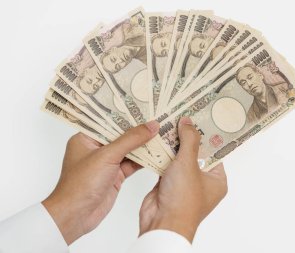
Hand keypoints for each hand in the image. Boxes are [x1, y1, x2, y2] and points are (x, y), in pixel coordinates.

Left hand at [42, 121, 159, 244]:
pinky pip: (132, 163)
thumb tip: (152, 125)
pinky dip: (144, 159)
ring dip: (144, 143)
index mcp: (86, 138)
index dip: (126, 113)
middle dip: (139, 128)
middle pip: (121, 134)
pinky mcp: (115, 175)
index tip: (144, 105)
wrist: (76, 216)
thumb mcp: (107, 156)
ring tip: (163, 131)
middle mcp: (96, 148)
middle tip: (158, 116)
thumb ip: (131, 140)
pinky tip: (158, 151)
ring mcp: (107, 163)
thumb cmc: (81, 183)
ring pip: (129, 149)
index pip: (109, 120)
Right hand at [139, 117, 227, 242]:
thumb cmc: (183, 200)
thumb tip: (188, 122)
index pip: (214, 151)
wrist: (161, 223)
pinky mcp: (168, 184)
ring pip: (179, 158)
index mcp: (216, 179)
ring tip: (168, 124)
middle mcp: (202, 182)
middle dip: (187, 138)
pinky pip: (166, 165)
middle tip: (181, 117)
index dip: (206, 135)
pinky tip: (157, 140)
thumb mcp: (189, 164)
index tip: (199, 118)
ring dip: (173, 145)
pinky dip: (161, 155)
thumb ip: (189, 141)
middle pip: (195, 153)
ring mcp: (184, 183)